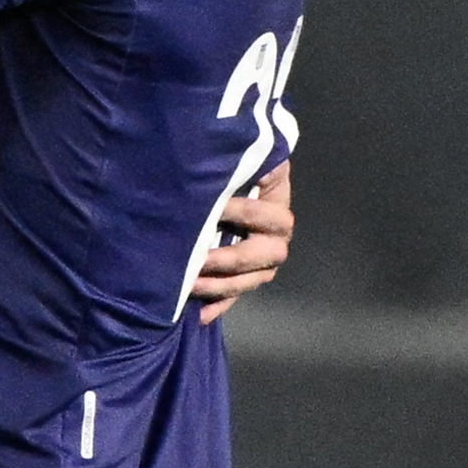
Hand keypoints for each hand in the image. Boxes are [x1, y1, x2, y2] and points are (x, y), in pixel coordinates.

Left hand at [193, 161, 295, 319]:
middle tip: (200, 259)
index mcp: (275, 199)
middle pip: (269, 254)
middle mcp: (274, 233)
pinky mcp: (242, 276)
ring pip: (253, 279)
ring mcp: (261, 258)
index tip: (214, 210)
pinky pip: (234, 295)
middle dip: (232, 259)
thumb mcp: (231, 154)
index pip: (270, 215)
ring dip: (223, 286)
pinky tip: (199, 314)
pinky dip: (217, 305)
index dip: (244, 214)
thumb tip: (231, 153)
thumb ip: (238, 158)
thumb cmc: (219, 162)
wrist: (203, 180)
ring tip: (191, 286)